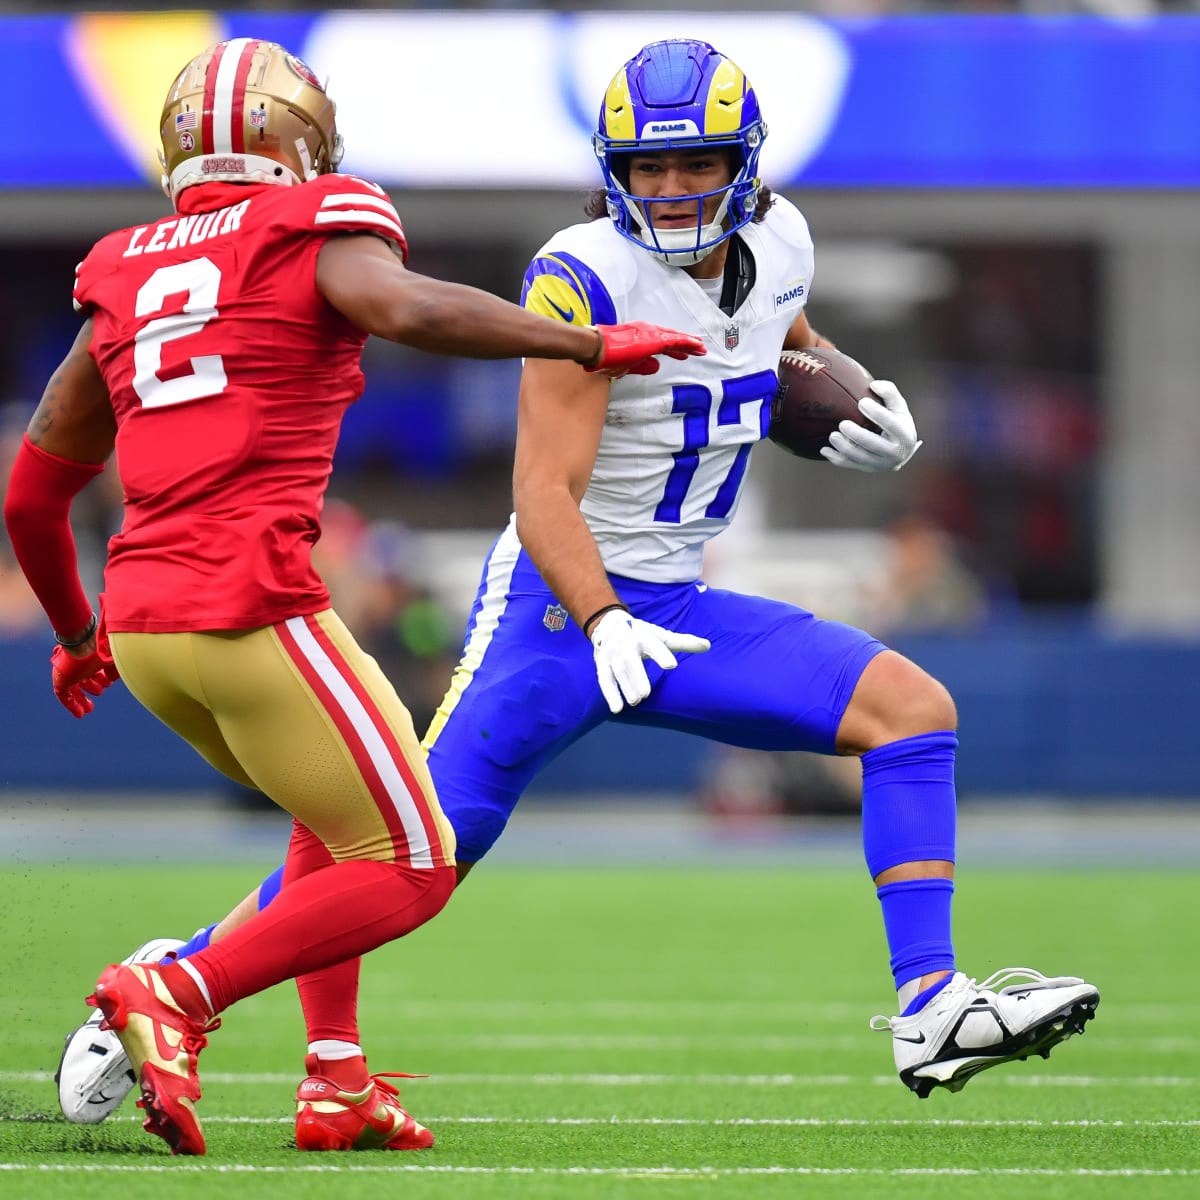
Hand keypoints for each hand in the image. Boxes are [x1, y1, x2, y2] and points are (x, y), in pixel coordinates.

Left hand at [51, 597, 119, 717]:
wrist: (82, 642)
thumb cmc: (103, 646)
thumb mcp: (117, 658)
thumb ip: (120, 669)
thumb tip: (121, 678)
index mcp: (94, 657)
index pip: (97, 669)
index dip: (103, 678)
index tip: (109, 683)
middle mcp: (82, 664)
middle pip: (85, 678)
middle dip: (92, 687)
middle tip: (100, 693)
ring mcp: (70, 671)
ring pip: (74, 688)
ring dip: (81, 699)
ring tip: (89, 709)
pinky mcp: (61, 679)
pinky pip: (64, 695)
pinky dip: (71, 705)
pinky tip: (80, 714)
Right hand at [585, 322, 706, 378]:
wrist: (596, 348)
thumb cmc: (606, 357)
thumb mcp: (627, 365)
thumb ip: (643, 365)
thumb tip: (657, 366)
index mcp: (639, 338)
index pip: (661, 343)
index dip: (674, 348)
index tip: (684, 353)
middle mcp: (647, 331)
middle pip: (671, 338)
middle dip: (685, 343)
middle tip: (699, 348)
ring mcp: (650, 334)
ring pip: (675, 338)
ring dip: (689, 343)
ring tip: (702, 348)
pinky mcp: (653, 340)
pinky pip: (675, 341)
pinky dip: (687, 343)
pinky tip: (696, 345)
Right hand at [590, 609, 709, 713]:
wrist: (609, 625)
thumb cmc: (642, 634)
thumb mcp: (661, 636)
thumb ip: (683, 642)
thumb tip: (708, 646)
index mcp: (643, 635)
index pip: (653, 644)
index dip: (661, 654)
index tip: (671, 665)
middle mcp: (626, 644)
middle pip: (629, 660)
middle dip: (636, 676)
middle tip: (645, 694)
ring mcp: (611, 654)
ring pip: (617, 672)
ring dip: (626, 688)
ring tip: (636, 701)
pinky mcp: (602, 664)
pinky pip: (604, 680)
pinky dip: (610, 695)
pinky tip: (617, 709)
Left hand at [819, 380, 922, 472]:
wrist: (899, 450)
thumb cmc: (897, 422)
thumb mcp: (899, 407)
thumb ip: (889, 392)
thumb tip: (873, 385)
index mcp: (905, 435)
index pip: (891, 424)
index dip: (877, 414)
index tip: (862, 402)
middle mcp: (894, 454)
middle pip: (874, 445)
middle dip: (857, 436)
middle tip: (842, 424)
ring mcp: (879, 464)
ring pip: (860, 458)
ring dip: (844, 448)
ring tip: (832, 436)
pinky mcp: (866, 468)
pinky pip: (849, 465)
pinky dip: (836, 458)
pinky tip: (824, 450)